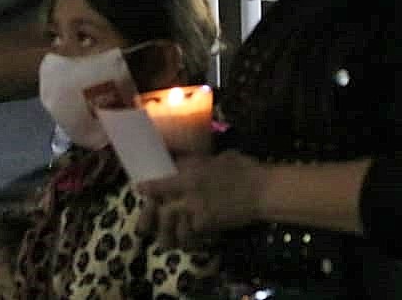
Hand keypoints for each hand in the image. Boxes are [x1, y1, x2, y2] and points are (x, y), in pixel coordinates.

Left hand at [137, 150, 266, 248]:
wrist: (262, 191)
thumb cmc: (244, 168)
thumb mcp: (219, 158)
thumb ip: (200, 163)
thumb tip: (188, 163)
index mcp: (191, 175)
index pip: (163, 183)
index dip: (149, 187)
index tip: (139, 188)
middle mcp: (190, 195)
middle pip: (165, 210)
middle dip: (153, 217)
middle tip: (146, 223)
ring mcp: (199, 212)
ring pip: (177, 227)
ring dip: (171, 234)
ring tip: (166, 241)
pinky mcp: (210, 226)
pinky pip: (194, 235)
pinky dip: (191, 240)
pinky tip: (191, 242)